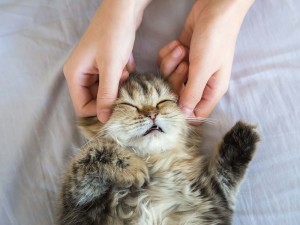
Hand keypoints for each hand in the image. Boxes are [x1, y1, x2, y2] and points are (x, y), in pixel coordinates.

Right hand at [64, 0, 150, 121]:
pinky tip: (126, 63)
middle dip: (112, 95)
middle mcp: (81, 74)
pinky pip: (113, 80)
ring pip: (107, 90)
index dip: (99, 111)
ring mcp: (93, 69)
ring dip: (118, 85)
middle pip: (95, 99)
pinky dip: (122, 75)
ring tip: (124, 70)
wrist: (124, 10)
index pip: (82, 107)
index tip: (117, 107)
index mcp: (75, 75)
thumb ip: (107, 94)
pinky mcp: (104, 65)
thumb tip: (104, 119)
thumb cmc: (114, 35)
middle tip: (122, 84)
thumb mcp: (111, 67)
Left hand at [159, 0, 253, 117]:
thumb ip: (192, 93)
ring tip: (183, 49)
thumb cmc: (215, 39)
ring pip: (168, 78)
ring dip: (171, 63)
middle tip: (185, 63)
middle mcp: (200, 82)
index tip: (172, 101)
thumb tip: (184, 114)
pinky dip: (168, 53)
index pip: (196, 114)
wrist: (214, 9)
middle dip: (175, 79)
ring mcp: (189, 68)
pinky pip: (165, 63)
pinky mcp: (179, 56)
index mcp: (211, 90)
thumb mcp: (203, 69)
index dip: (183, 111)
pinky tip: (178, 44)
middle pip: (177, 95)